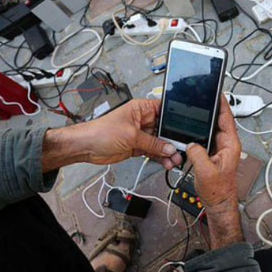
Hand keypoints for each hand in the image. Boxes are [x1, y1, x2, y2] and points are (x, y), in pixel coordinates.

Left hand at [42, 99, 181, 171]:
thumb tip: (169, 148)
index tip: (186, 128)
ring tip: (175, 160)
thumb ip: (152, 143)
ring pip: (160, 142)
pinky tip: (166, 163)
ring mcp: (140, 134)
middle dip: (173, 140)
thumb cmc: (101, 132)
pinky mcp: (137, 146)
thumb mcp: (131, 135)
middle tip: (181, 149)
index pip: (164, 110)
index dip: (175, 118)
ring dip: (167, 151)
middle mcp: (142, 120)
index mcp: (141, 109)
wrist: (86, 147)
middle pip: (164, 129)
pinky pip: (153, 151)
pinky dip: (160, 158)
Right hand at [185, 96, 243, 248]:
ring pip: (211, 130)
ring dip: (203, 123)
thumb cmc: (218, 191)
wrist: (218, 204)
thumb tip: (191, 143)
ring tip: (194, 112)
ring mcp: (221, 149)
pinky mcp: (213, 154)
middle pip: (219, 121)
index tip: (217, 92)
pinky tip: (190, 130)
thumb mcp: (205, 171)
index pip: (227, 119)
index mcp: (231, 145)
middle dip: (211, 110)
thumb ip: (197, 153)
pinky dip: (199, 134)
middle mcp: (227, 145)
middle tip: (201, 98)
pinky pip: (206, 139)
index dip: (222, 105)